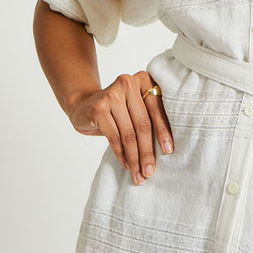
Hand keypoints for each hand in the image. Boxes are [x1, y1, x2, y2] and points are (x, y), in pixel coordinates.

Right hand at [67, 71, 173, 186]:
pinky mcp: (98, 108)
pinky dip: (121, 154)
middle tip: (151, 171)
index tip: (169, 151)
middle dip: (148, 151)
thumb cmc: (117, 110)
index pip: (156, 108)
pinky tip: (126, 165)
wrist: (83, 106)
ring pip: (129, 133)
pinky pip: (114, 137)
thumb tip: (167, 148)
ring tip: (139, 174)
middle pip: (143, 123)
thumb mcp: (135, 107)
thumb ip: (150, 117)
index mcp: (143, 79)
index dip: (163, 131)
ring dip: (135, 158)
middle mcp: (128, 82)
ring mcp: (112, 94)